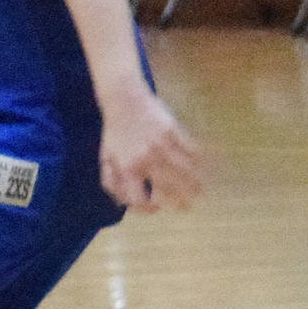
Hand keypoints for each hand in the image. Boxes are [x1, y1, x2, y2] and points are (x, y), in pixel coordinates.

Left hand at [98, 90, 204, 213]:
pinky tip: (202, 169)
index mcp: (127, 167)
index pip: (139, 198)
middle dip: (180, 202)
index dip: (146, 208)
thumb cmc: (114, 132)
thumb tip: (122, 204)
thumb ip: (111, 182)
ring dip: (195, 186)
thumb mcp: (105, 157)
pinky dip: (198, 162)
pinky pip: (192, 151)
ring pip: (185, 172)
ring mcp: (163, 145)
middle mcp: (146, 160)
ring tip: (200, 193)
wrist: (124, 100)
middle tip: (185, 207)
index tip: (154, 207)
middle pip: (169, 189)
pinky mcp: (174, 132)